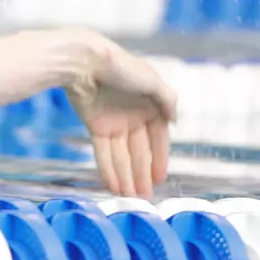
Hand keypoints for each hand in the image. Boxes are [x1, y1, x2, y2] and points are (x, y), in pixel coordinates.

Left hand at [64, 36, 176, 197]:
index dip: (159, 159)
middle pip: (139, 152)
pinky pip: (104, 152)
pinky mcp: (96, 126)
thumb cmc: (121, 66)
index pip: (158, 139)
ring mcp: (114, 123)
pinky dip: (108, 168)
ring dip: (125, 177)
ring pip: (121, 156)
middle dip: (141, 175)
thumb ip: (167, 100)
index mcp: (151, 106)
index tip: (160, 179)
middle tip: (144, 198)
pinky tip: (113, 185)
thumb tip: (175, 120)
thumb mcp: (151, 81)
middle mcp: (134, 117)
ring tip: (129, 197)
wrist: (84, 61)